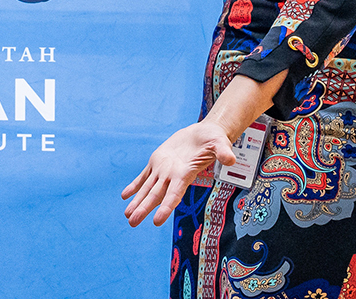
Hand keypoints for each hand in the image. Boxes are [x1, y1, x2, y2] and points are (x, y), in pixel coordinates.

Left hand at [120, 120, 235, 226]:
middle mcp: (172, 175)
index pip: (174, 194)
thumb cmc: (214, 139)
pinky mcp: (157, 161)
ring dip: (137, 201)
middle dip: (144, 209)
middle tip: (132, 222)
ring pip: (147, 188)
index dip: (165, 207)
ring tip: (127, 215)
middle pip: (156, 195)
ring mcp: (163, 169)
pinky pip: (143, 176)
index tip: (156, 221)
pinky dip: (134, 185)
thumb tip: (230, 160)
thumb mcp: (220, 143)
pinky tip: (125, 196)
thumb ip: (223, 152)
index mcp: (185, 174)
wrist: (203, 134)